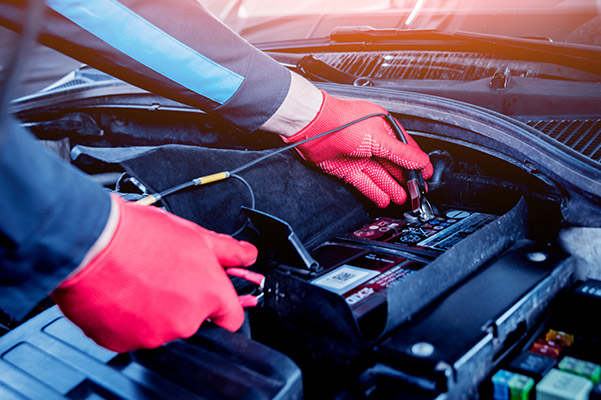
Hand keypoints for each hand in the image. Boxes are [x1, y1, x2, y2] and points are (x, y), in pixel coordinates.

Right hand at [52, 195, 256, 352]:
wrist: (90, 244)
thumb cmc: (139, 236)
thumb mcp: (195, 235)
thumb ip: (228, 251)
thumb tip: (248, 255)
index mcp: (208, 295)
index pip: (232, 317)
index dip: (225, 306)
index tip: (217, 299)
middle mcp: (185, 321)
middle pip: (194, 319)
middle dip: (184, 300)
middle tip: (165, 275)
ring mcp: (154, 335)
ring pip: (162, 327)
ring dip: (156, 309)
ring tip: (140, 279)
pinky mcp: (123, 343)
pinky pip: (132, 334)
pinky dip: (129, 318)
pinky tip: (123, 293)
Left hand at [282, 91, 432, 207]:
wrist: (314, 127)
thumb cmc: (343, 122)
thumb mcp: (380, 138)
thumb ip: (401, 153)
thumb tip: (422, 161)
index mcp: (384, 129)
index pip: (406, 149)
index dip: (418, 163)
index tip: (427, 175)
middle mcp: (372, 142)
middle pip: (394, 164)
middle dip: (406, 179)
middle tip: (417, 192)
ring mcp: (360, 156)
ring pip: (380, 175)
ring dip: (392, 187)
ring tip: (404, 199)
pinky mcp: (347, 169)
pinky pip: (365, 183)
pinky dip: (375, 191)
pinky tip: (385, 199)